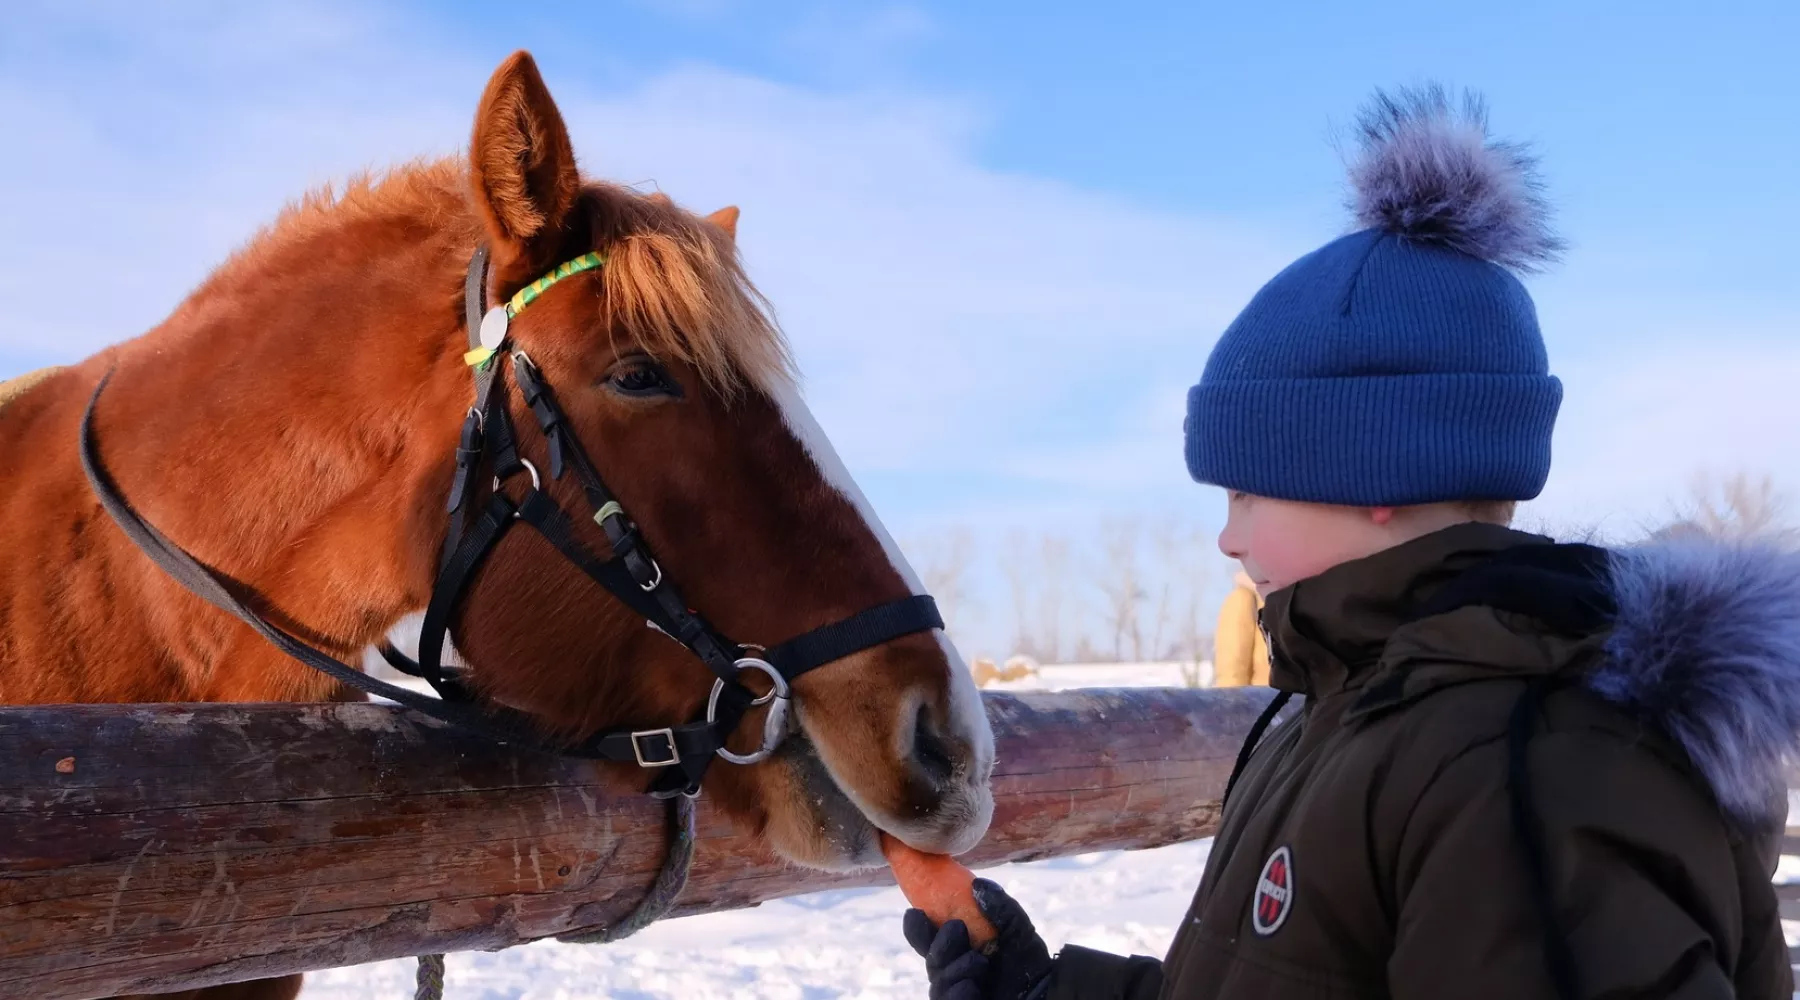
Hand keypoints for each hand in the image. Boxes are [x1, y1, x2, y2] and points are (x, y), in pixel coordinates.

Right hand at [903, 878, 1054, 999]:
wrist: (1047, 993)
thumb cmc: (1030, 962)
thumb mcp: (1018, 930)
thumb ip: (1000, 907)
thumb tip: (977, 884)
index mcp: (959, 949)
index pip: (927, 938)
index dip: (917, 927)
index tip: (915, 912)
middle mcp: (953, 971)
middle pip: (931, 959)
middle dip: (940, 943)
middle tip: (957, 927)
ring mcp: (956, 993)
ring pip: (938, 983)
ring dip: (955, 969)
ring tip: (980, 964)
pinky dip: (958, 993)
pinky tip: (972, 987)